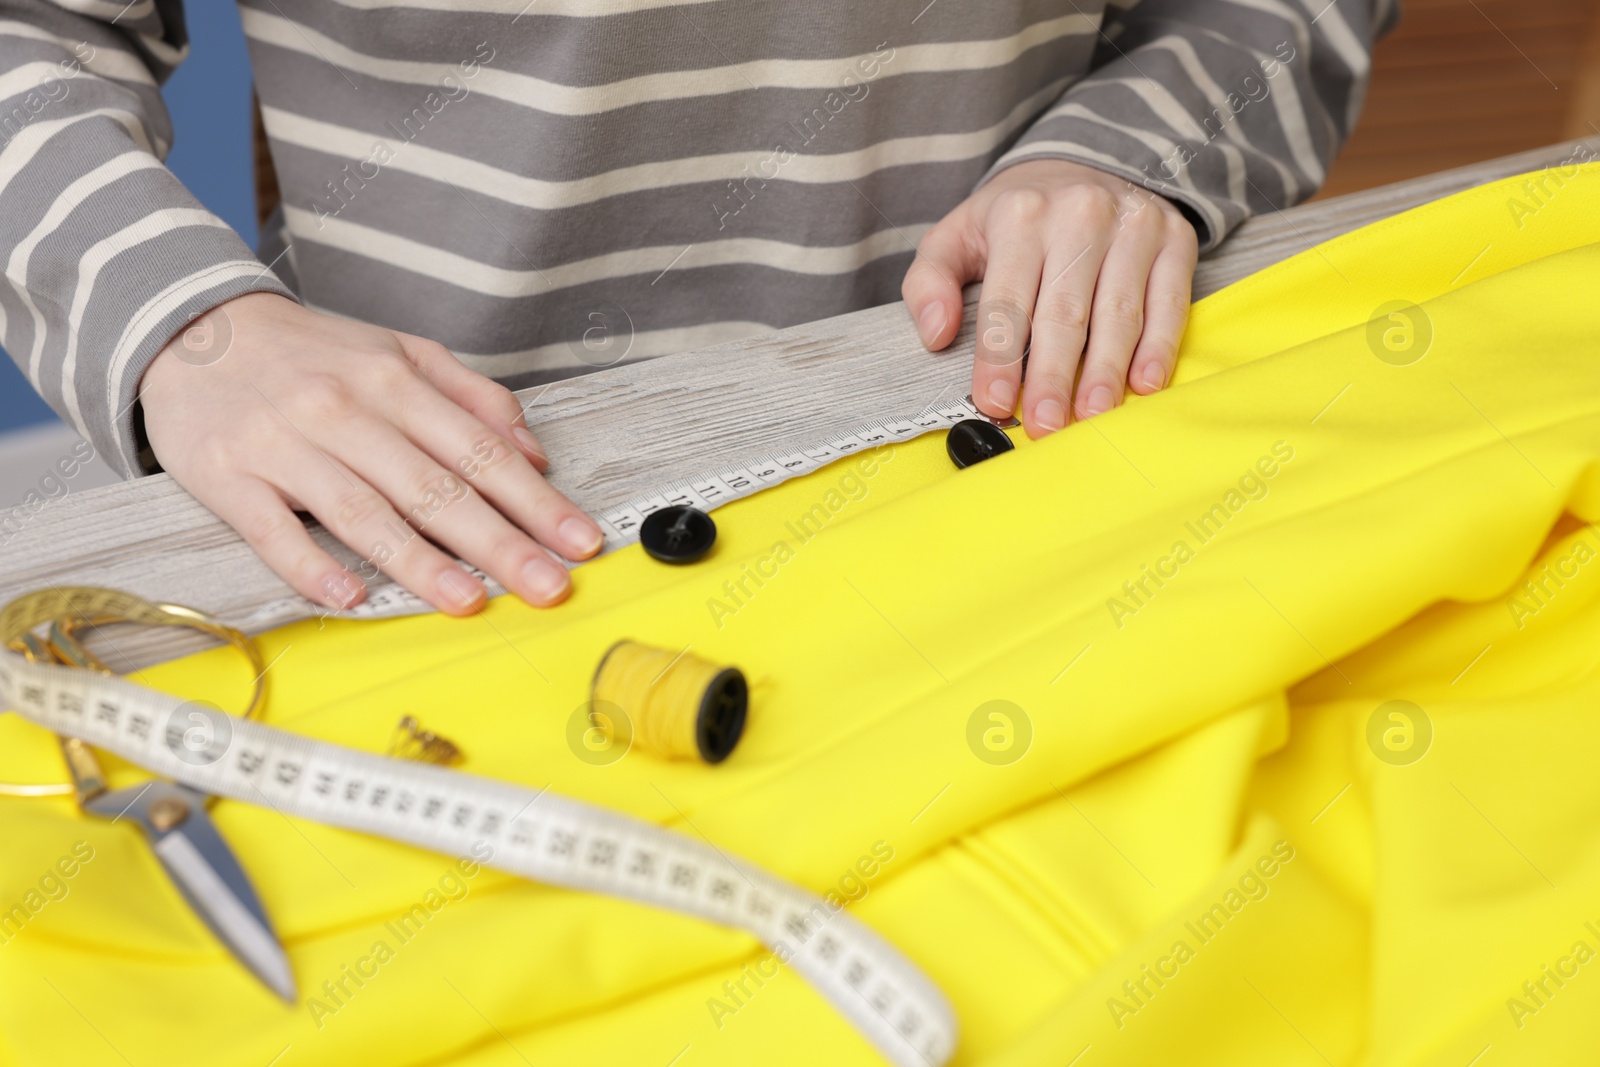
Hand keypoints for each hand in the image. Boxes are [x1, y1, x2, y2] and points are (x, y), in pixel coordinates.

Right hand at [139, 292, 602, 614]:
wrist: (195, 328)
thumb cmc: (313, 353)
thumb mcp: (401, 351)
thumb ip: (473, 396)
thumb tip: (534, 451)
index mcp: (395, 382)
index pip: (481, 451)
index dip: (535, 501)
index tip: (580, 541)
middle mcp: (347, 412)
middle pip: (435, 487)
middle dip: (500, 542)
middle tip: (549, 586)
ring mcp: (287, 446)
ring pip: (364, 512)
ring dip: (421, 562)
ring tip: (470, 602)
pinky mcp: (231, 477)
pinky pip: (273, 530)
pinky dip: (310, 565)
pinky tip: (351, 596)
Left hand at [902, 159, 1198, 436]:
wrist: (1085, 163)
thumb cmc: (1015, 217)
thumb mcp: (956, 234)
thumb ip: (929, 282)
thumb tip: (936, 334)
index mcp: (1020, 216)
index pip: (1007, 300)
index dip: (1000, 357)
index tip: (995, 403)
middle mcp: (1080, 215)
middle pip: (1064, 312)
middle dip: (1054, 376)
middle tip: (1046, 425)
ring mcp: (1133, 226)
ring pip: (1119, 312)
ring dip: (1106, 371)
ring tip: (1093, 416)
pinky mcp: (1174, 241)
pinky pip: (1168, 303)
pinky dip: (1158, 347)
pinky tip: (1144, 385)